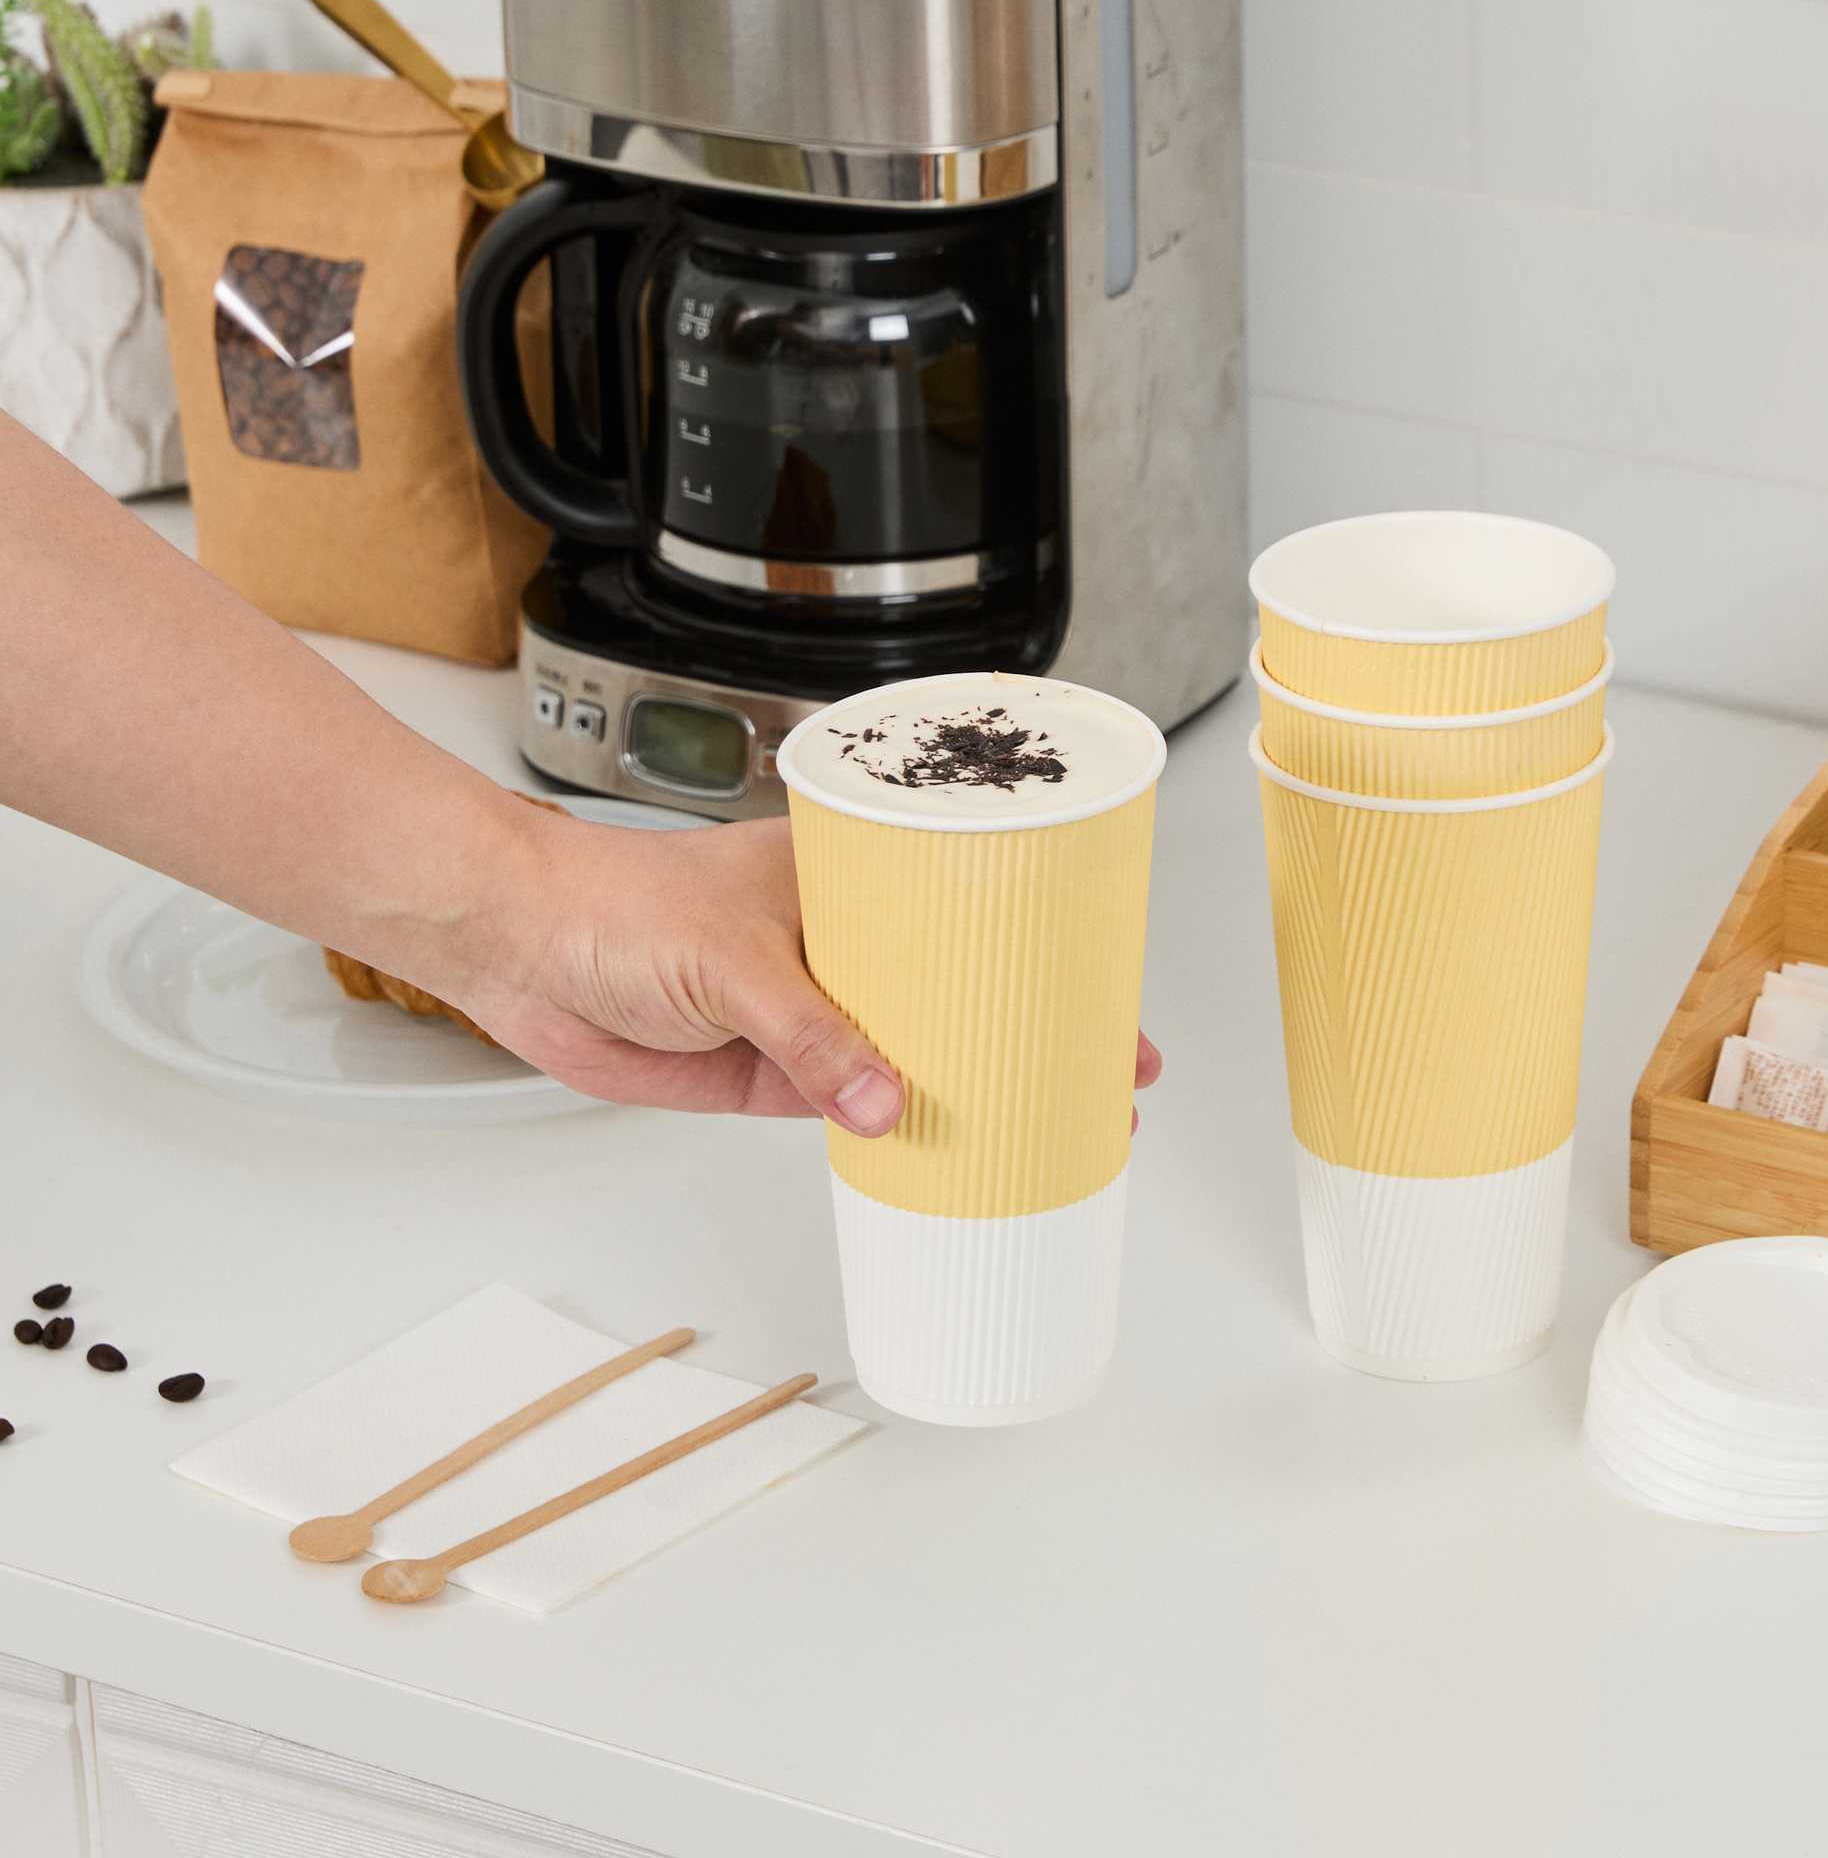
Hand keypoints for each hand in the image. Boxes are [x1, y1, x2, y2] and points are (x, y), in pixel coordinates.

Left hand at [429, 811, 1162, 1136]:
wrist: (516, 948)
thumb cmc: (613, 902)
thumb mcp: (731, 958)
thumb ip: (811, 1034)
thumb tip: (885, 1102)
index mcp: (848, 880)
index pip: (968, 914)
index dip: (1040, 953)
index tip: (1105, 994)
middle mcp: (840, 943)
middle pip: (956, 991)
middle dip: (1027, 1032)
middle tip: (1102, 1078)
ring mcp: (809, 1010)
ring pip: (912, 1054)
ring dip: (970, 1089)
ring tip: (1043, 1124)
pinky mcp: (770, 1071)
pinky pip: (851, 1107)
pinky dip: (896, 1132)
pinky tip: (944, 1152)